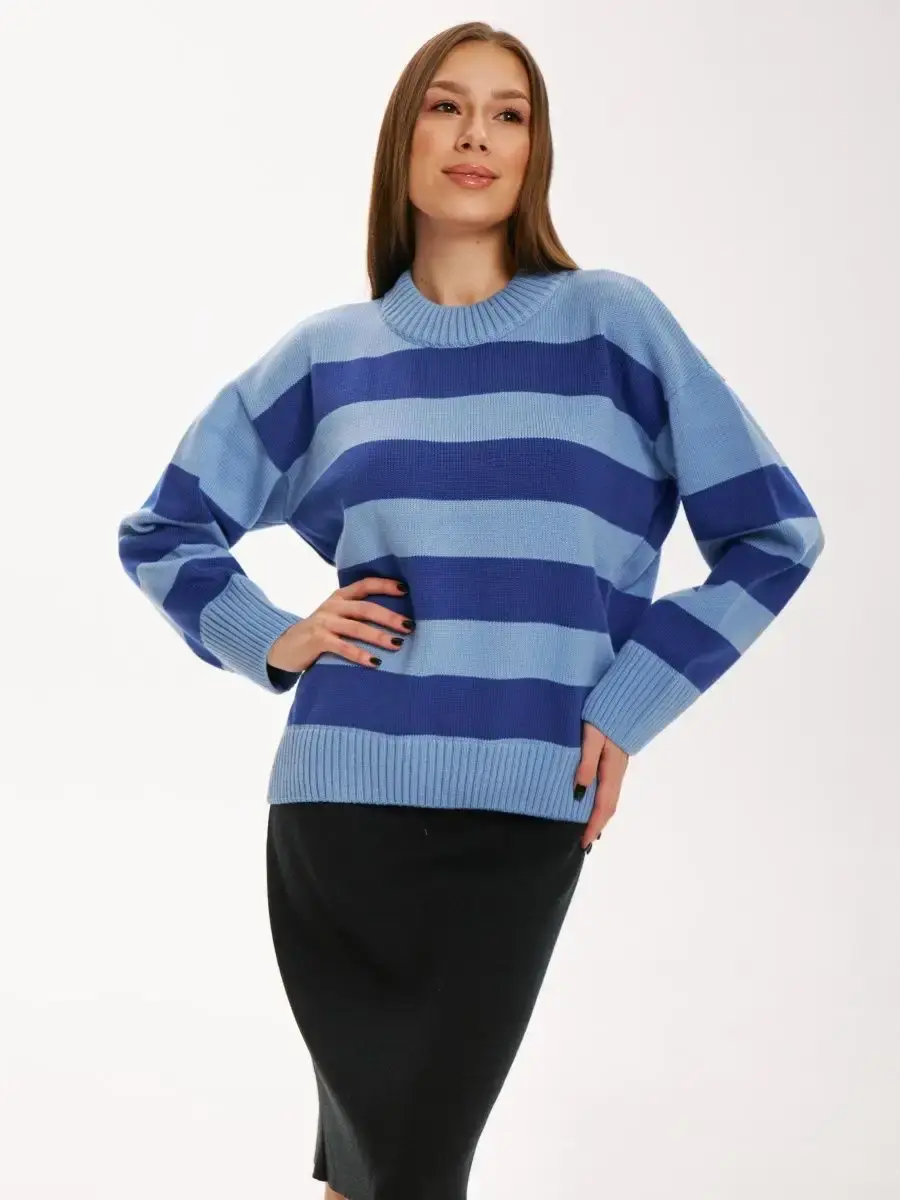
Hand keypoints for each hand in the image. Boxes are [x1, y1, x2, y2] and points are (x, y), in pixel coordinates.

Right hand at [267, 576, 412, 673]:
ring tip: (398, 644)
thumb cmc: (319, 632)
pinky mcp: (317, 640)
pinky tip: (375, 662)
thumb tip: (394, 619)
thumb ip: (355, 613)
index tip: (406, 590)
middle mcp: (333, 606)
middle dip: (390, 616)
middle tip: (409, 626)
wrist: (283, 646)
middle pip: (366, 608)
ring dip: (379, 636)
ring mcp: (324, 622)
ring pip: (356, 627)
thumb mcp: (335, 616)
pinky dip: (360, 655)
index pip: (365, 585)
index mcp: (340, 596)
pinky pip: (342, 647)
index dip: (385, 585)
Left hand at [575, 722, 629, 848]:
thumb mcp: (591, 736)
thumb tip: (579, 791)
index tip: (583, 842)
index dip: (593, 825)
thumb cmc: (604, 715)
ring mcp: (617, 765)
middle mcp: (617, 771)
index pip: (603, 805)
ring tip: (586, 828)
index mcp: (612, 769)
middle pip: (608, 805)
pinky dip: (600, 800)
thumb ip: (586, 762)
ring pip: (609, 796)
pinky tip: (590, 800)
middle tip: (583, 842)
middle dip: (597, 824)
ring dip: (598, 814)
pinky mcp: (614, 759)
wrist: (624, 697)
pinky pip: (608, 786)